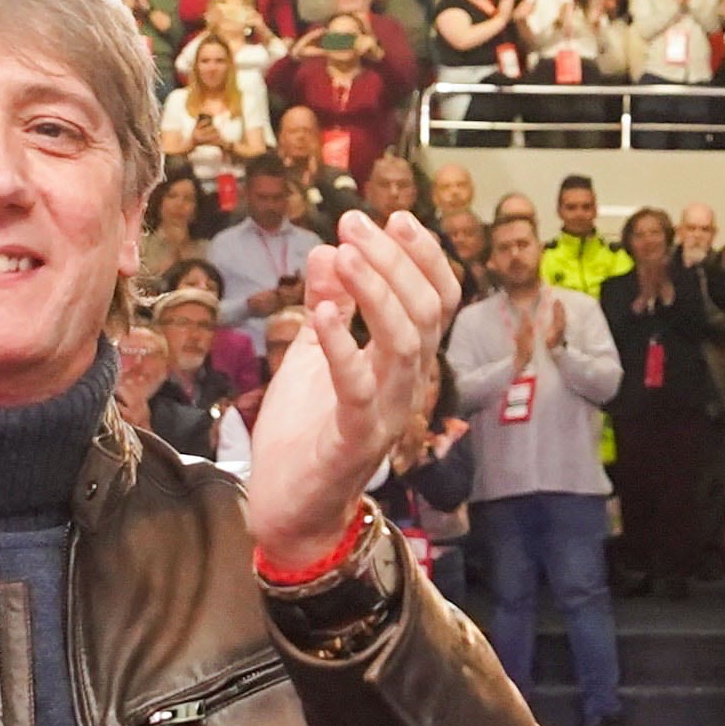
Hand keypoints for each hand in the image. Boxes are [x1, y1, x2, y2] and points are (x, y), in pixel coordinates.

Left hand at [255, 212, 450, 573]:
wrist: (287, 508)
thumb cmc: (306, 434)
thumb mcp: (312, 356)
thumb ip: (328, 307)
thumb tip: (331, 251)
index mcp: (401, 362)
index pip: (437, 300)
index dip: (424, 256)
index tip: (392, 217)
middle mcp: (406, 385)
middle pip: (427, 312)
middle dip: (396, 260)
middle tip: (355, 222)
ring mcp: (386, 413)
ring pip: (406, 344)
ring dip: (377, 292)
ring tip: (345, 253)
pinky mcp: (355, 440)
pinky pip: (359, 389)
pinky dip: (342, 347)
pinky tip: (322, 314)